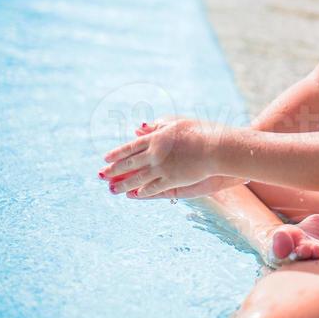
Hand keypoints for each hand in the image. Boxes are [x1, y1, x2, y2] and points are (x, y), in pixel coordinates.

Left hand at [99, 117, 225, 197]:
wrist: (217, 147)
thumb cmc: (200, 130)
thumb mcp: (177, 122)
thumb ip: (158, 126)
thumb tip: (138, 130)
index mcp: (156, 138)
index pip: (131, 147)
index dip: (117, 153)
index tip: (105, 158)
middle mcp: (155, 154)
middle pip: (130, 164)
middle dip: (114, 170)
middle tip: (101, 175)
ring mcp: (163, 169)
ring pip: (138, 179)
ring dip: (123, 185)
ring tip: (111, 190)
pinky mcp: (172, 181)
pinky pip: (153, 188)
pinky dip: (142, 191)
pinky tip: (134, 194)